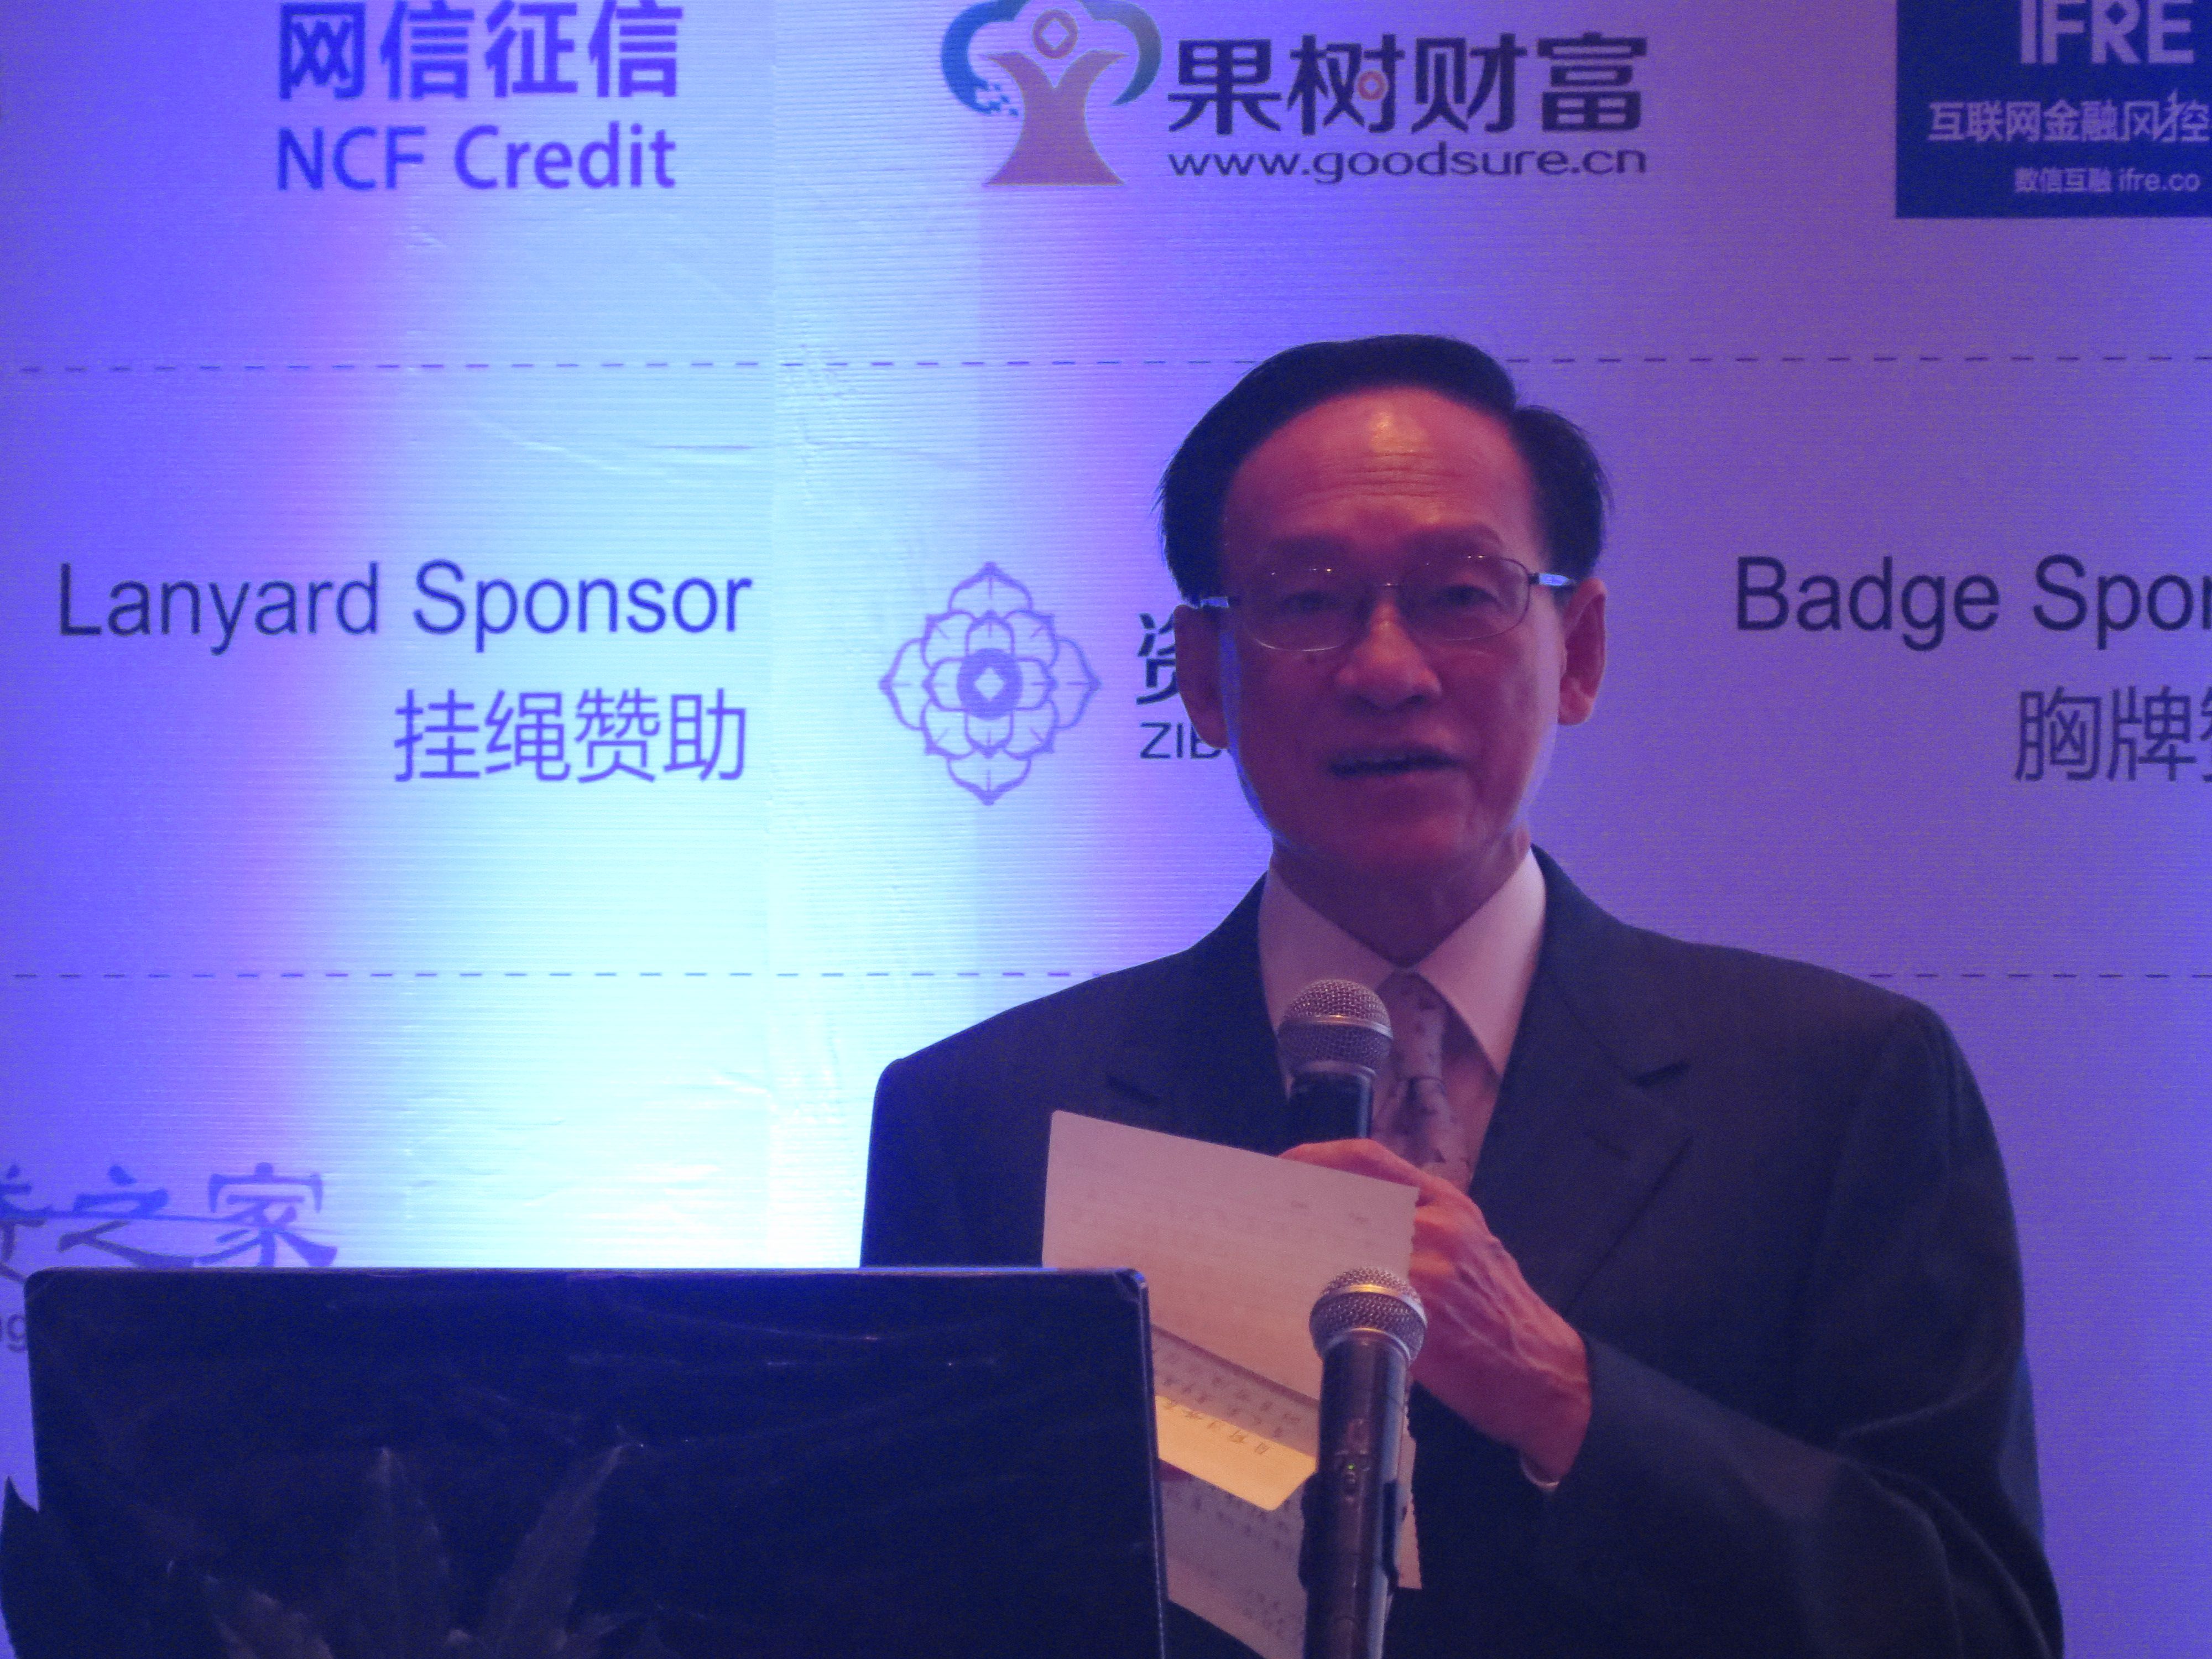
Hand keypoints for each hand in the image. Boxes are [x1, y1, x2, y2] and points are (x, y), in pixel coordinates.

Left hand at [1282, 1138, 1590, 1483]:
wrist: (1544, 1373)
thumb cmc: (1498, 1312)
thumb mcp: (1467, 1246)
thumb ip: (1416, 1225)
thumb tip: (1344, 1219)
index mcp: (1447, 1203)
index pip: (1371, 1161)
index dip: (1317, 1157)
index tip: (1282, 1166)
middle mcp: (1438, 1227)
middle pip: (1346, 1202)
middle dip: (1299, 1209)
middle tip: (1264, 1220)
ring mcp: (1430, 1271)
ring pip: (1343, 1251)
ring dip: (1305, 1258)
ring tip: (1276, 1265)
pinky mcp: (1422, 1318)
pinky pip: (1357, 1302)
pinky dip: (1326, 1303)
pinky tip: (1308, 1311)